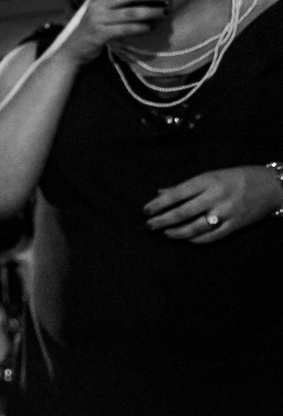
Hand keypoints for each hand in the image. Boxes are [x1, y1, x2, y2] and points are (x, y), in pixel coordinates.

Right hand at [59, 0, 171, 61]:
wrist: (72, 48)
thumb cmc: (93, 26)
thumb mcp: (102, 7)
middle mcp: (98, 3)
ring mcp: (97, 18)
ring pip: (130, 12)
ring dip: (150, 12)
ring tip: (163, 13)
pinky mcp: (99, 34)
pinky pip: (125, 29)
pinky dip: (140, 28)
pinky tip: (149, 28)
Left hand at [144, 165, 282, 244]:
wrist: (272, 186)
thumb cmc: (238, 178)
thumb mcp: (212, 175)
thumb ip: (187, 186)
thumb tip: (161, 192)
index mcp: (208, 180)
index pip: (176, 194)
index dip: (158, 204)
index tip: (145, 211)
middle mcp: (216, 196)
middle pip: (181, 213)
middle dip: (162, 221)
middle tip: (150, 226)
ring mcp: (226, 212)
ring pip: (194, 228)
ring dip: (176, 233)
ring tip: (166, 233)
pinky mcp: (235, 225)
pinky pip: (211, 237)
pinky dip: (196, 240)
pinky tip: (186, 239)